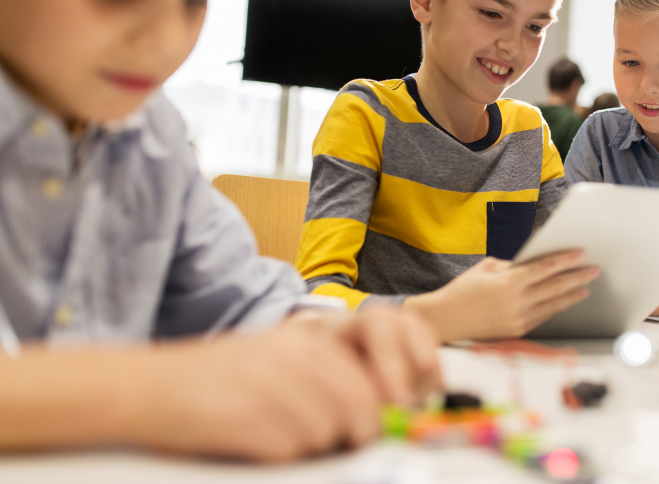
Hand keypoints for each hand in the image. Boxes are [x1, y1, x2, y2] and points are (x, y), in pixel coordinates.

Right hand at [133, 308, 439, 460]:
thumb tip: (373, 412)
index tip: (363, 432)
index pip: (368, 385)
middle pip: (358, 410)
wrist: (148, 388)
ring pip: (326, 432)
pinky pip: (290, 450)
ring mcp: (274, 386)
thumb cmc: (216, 379)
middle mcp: (296, 358)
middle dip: (349, 434)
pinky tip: (250, 439)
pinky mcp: (252, 418)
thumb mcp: (275, 362)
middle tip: (325, 442)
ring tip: (273, 432)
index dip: (372, 416)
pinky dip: (277, 454)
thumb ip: (323, 379)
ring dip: (308, 445)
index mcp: (307, 342)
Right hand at [403, 250, 597, 340]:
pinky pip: (542, 317)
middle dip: (577, 277)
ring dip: (571, 295)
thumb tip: (535, 264)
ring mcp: (518, 319)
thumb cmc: (463, 290)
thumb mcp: (487, 267)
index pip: (545, 268)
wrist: (444, 320)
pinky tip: (565, 301)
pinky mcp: (516, 331)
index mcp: (509, 282)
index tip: (581, 254)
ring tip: (585, 287)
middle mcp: (516, 302)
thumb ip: (513, 266)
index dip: (566, 260)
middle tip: (593, 270)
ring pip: (553, 305)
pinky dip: (556, 307)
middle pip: (555, 287)